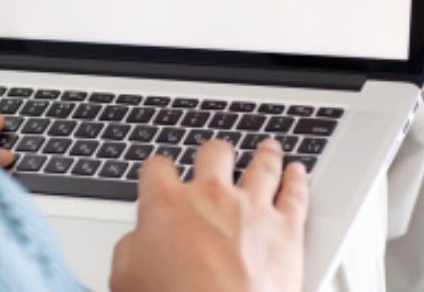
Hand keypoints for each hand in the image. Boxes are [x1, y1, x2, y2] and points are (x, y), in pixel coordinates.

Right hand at [111, 138, 308, 291]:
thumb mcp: (125, 275)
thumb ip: (131, 248)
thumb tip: (138, 243)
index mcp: (166, 203)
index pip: (158, 167)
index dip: (158, 170)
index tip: (161, 175)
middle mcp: (211, 197)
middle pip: (214, 153)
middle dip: (213, 154)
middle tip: (215, 157)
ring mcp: (252, 209)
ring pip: (262, 167)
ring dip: (264, 155)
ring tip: (268, 148)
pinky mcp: (286, 231)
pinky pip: (296, 195)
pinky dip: (297, 181)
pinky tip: (297, 173)